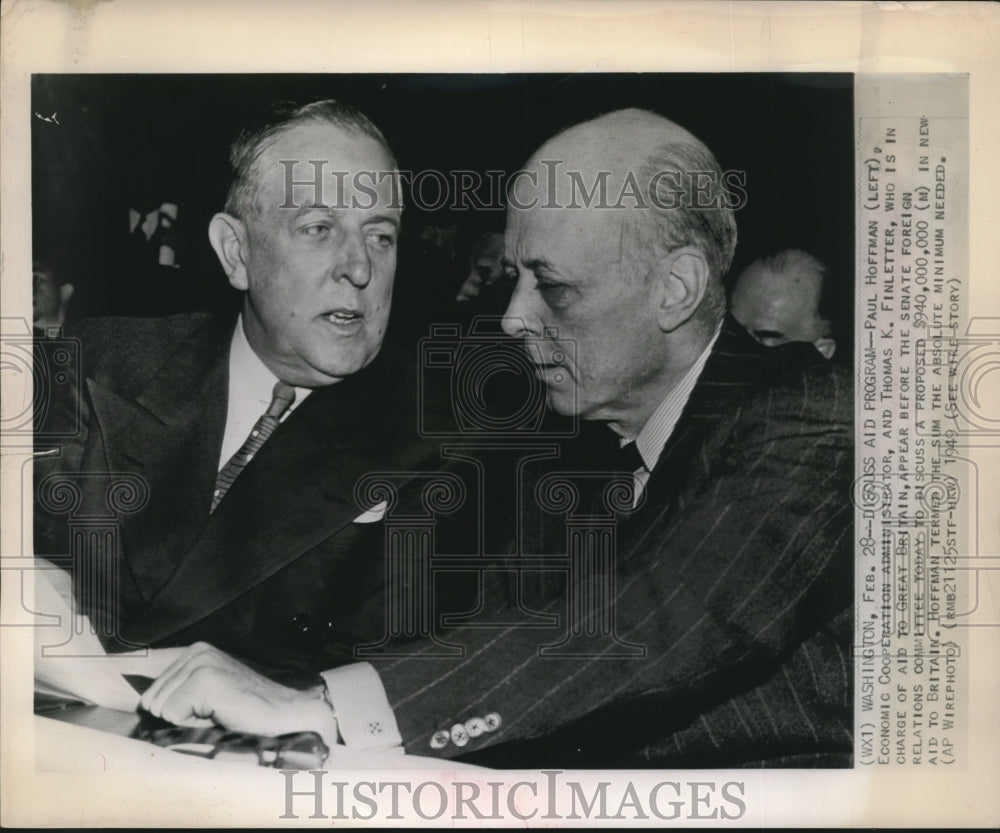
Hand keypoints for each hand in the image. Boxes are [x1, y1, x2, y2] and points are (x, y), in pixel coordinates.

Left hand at [135, 642, 338, 743]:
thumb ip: (175, 696)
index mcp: (194, 652)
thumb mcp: (203, 698)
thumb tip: (139, 708)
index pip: (150, 693)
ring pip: (161, 708)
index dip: (173, 713)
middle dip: (179, 717)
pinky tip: (221, 714)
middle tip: (213, 715)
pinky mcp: (206, 679)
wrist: (283, 716)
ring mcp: (202, 662)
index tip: (202, 712)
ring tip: (218, 714)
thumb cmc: (244, 714)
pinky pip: (173, 714)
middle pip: (152, 701)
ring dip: (188, 721)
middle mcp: (196, 651)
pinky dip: (194, 724)